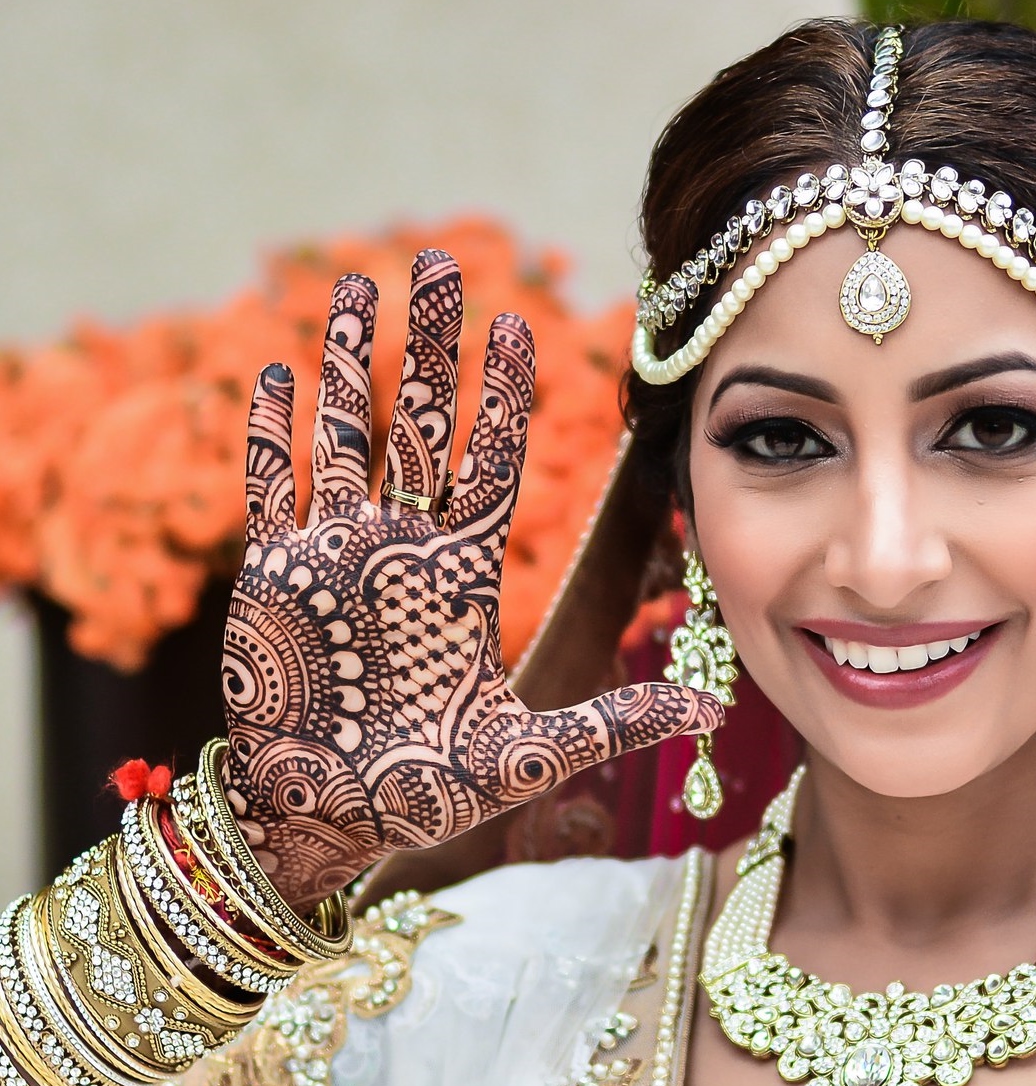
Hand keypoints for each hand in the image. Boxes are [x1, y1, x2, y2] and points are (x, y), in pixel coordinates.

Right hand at [221, 251, 720, 902]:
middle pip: (419, 426)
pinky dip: (270, 438)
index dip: (505, 399)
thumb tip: (716, 710)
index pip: (492, 466)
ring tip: (357, 290)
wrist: (329, 822)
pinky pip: (270, 492)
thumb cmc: (427, 792)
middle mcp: (401, 551)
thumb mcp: (530, 753)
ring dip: (349, 367)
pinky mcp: (273, 578)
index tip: (522, 328)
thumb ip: (615, 723)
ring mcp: (336, 557)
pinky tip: (275, 376)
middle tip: (439, 263)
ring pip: (344, 439)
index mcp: (461, 578)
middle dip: (429, 346)